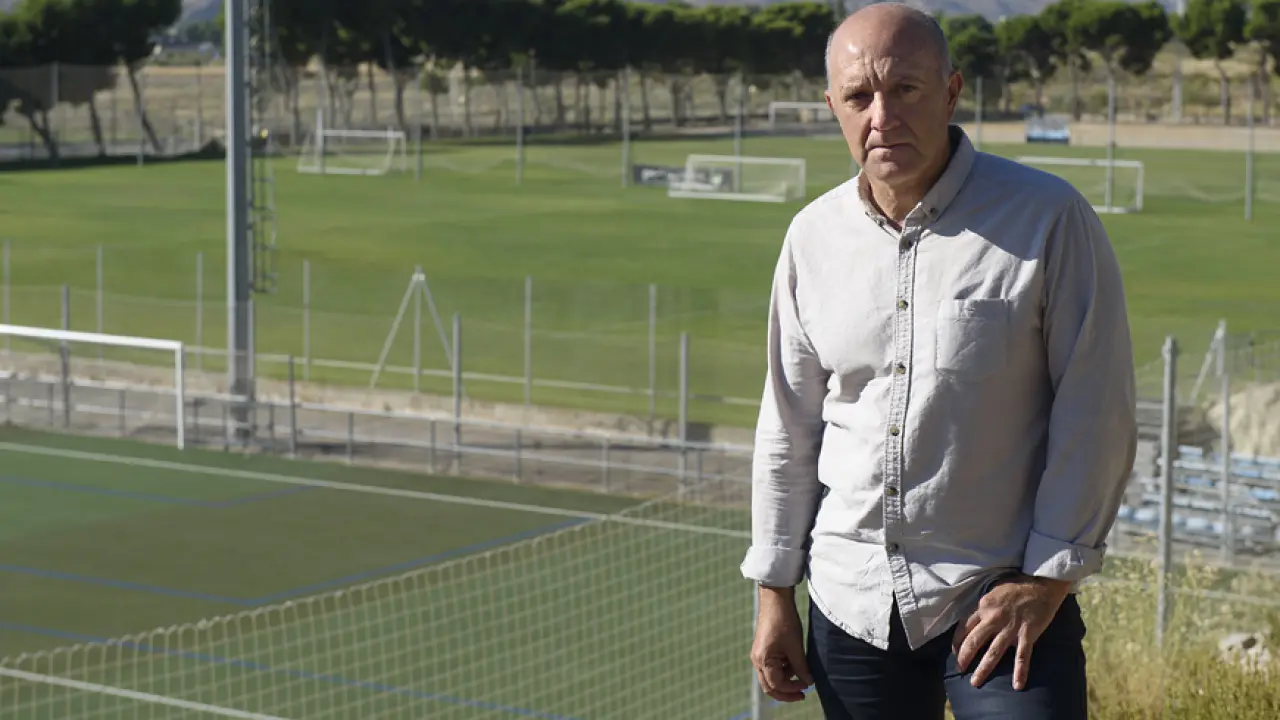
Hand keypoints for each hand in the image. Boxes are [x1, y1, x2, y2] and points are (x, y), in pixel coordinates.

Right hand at [750, 586, 813, 702]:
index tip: (806, 688)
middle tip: (802, 695)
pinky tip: (797, 664)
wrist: (776, 599)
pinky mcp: (764, 649)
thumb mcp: (795, 647)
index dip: (792, 689)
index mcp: (763, 660)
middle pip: (770, 686)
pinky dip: (785, 669)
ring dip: (787, 679)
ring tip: (803, 674)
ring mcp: (759, 655)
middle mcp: (757, 660)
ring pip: (772, 676)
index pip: (776, 685)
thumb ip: (801, 667)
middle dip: (786, 692)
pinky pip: (773, 666)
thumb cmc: (784, 621)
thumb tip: (809, 682)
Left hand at [952, 574, 1071, 690]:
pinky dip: (1020, 672)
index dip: (957, 641)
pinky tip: (1017, 685)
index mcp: (983, 606)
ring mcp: (1010, 628)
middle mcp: (994, 618)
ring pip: (993, 653)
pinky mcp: (1027, 635)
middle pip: (974, 642)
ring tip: (975, 682)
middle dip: (964, 658)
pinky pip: (1022, 657)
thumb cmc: (1017, 586)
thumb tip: (974, 620)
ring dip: (983, 669)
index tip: (955, 652)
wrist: (1042, 584)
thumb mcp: (993, 592)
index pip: (964, 627)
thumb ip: (984, 607)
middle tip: (959, 669)